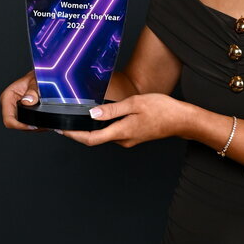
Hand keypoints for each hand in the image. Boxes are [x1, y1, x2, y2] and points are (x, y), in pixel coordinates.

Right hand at [0, 69, 47, 130]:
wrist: (43, 75)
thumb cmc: (37, 76)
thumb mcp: (36, 82)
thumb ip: (32, 91)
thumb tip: (27, 101)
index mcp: (8, 97)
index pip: (8, 119)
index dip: (19, 125)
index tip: (31, 126)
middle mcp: (10, 105)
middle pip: (16, 124)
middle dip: (29, 127)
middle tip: (43, 126)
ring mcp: (17, 110)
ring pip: (23, 125)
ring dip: (34, 127)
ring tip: (45, 124)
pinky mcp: (24, 113)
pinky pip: (28, 123)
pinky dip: (36, 125)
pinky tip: (44, 123)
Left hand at [57, 93, 187, 147]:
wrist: (182, 120)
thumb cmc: (162, 109)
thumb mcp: (134, 103)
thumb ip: (112, 110)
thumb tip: (92, 114)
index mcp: (122, 132)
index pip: (91, 138)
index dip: (74, 136)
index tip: (61, 130)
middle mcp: (123, 140)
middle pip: (95, 138)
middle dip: (79, 131)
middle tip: (65, 121)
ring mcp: (129, 140)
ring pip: (105, 135)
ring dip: (91, 128)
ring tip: (79, 117)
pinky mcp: (133, 136)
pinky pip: (113, 132)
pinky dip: (103, 126)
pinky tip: (100, 117)